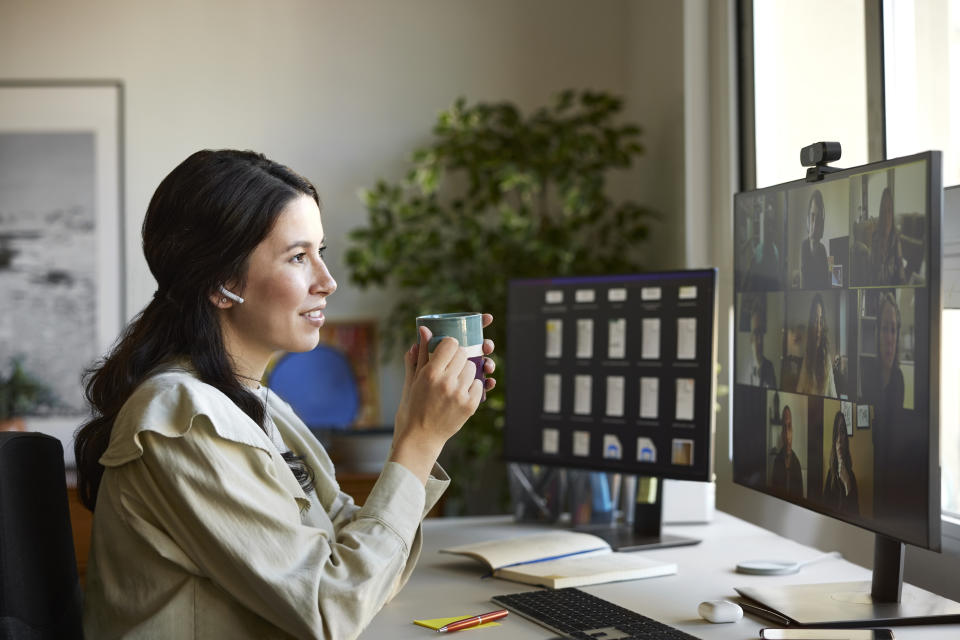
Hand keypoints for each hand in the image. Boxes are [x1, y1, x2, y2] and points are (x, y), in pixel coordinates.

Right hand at [390, 314, 496, 482]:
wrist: (420, 437)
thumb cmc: (413, 407)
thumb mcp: (412, 380)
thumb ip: (420, 354)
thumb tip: (423, 330)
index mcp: (430, 374)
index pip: (450, 344)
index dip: (449, 345)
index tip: (447, 349)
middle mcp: (447, 382)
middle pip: (463, 354)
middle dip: (458, 357)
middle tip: (451, 365)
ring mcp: (460, 394)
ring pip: (473, 368)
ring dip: (466, 371)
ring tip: (455, 380)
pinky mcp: (470, 405)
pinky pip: (479, 384)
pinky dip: (472, 386)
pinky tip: (461, 391)